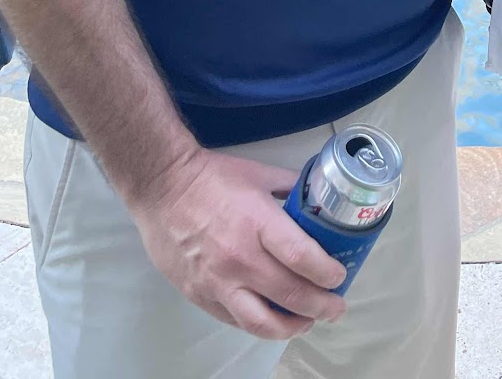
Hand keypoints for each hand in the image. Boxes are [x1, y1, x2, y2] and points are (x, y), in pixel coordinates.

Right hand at [127, 147, 347, 339]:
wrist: (162, 187)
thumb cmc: (214, 177)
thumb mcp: (260, 174)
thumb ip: (291, 188)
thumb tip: (318, 199)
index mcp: (258, 223)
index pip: (301, 258)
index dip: (327, 273)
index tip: (339, 276)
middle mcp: (240, 259)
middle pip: (290, 294)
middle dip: (321, 306)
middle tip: (336, 308)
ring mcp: (218, 282)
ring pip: (262, 322)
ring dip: (292, 328)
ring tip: (308, 322)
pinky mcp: (199, 295)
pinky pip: (235, 320)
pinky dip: (259, 324)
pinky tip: (272, 319)